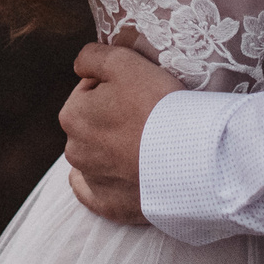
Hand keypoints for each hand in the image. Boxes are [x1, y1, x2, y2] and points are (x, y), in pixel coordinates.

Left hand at [58, 43, 183, 225]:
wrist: (191, 158)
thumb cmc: (158, 106)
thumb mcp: (124, 62)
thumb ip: (92, 57)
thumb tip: (80, 66)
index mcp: (72, 115)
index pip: (89, 92)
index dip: (114, 87)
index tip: (139, 92)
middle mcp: (74, 151)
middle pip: (93, 125)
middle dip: (112, 119)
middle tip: (146, 117)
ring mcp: (92, 181)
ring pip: (97, 158)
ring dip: (114, 149)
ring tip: (146, 144)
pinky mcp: (110, 206)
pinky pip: (99, 194)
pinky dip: (110, 184)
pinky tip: (124, 176)